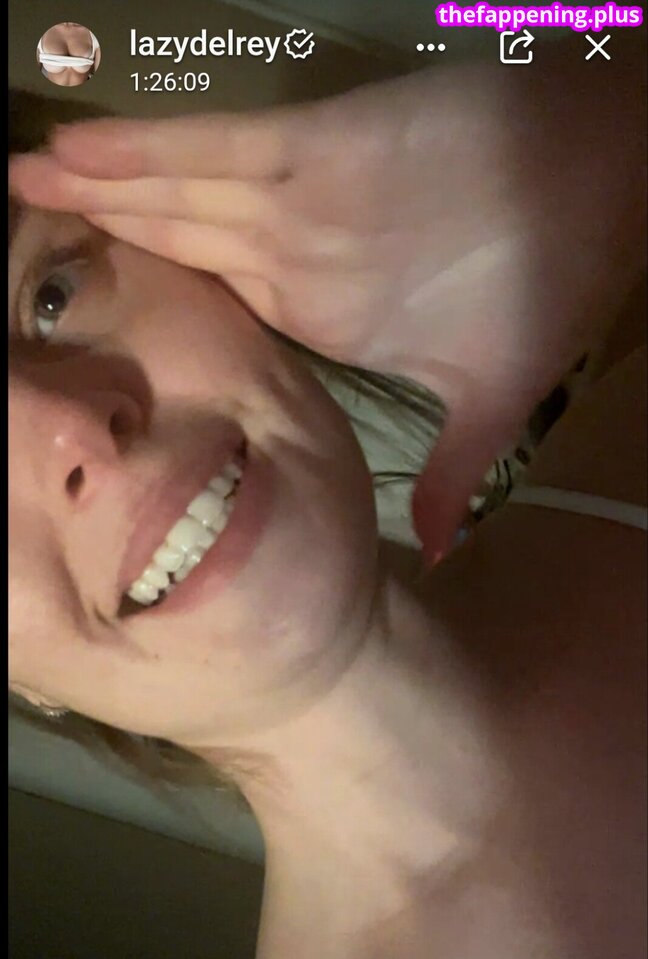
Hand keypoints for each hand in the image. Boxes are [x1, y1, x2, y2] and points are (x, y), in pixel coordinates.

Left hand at [10, 38, 644, 560]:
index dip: (138, 300)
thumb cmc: (546, 278)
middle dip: (92, 235)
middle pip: (173, 238)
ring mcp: (305, 198)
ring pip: (177, 190)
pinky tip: (76, 151)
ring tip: (22, 183)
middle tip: (13, 228)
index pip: (209, 302)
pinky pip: (220, 149)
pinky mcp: (326, 147)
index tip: (73, 322)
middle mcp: (295, 249)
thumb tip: (441, 547)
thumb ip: (451, 467)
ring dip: (95, 187)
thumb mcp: (491, 397)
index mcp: (315, 304)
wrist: (606, 186)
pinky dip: (148, 149)